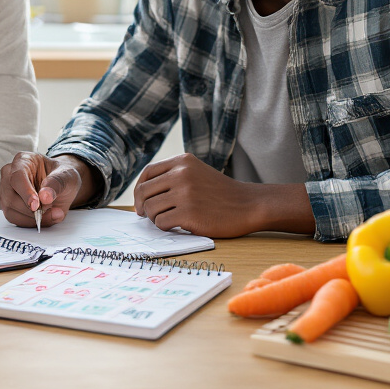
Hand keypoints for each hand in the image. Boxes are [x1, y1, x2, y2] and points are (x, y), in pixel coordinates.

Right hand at [0, 152, 90, 227]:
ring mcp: (7, 191)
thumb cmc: (62, 176)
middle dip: (31, 210)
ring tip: (52, 215)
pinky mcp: (9, 206)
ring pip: (10, 210)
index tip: (36, 205)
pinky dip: (30, 223)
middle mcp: (10, 174)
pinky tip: (44, 219)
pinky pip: (15, 219)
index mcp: (23, 160)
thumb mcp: (67, 175)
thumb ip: (56, 183)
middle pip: (10, 196)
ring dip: (32, 219)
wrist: (62, 185)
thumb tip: (44, 197)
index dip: (26, 192)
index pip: (17, 177)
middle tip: (53, 213)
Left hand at [133, 153, 314, 237]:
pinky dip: (165, 227)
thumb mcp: (197, 172)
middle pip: (144, 192)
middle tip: (147, 216)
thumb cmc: (221, 193)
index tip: (141, 201)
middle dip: (143, 206)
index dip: (140, 189)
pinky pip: (161, 223)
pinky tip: (177, 226)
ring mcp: (185, 193)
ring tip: (168, 220)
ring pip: (150, 209)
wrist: (249, 205)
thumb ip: (173, 176)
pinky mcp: (188, 213)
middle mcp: (181, 173)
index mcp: (182, 161)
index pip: (147, 173)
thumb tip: (142, 194)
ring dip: (155, 218)